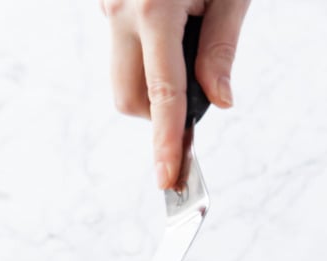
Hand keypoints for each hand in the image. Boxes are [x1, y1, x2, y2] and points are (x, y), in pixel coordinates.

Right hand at [100, 0, 249, 188]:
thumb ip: (220, 47)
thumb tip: (220, 101)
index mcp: (154, 8)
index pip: (163, 94)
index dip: (166, 142)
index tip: (167, 178)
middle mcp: (121, 11)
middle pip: (129, 98)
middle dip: (158, 112)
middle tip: (193, 86)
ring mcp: (107, 7)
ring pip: (123, 79)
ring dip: (151, 84)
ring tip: (183, 42)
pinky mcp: (105, 3)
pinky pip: (123, 49)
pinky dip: (146, 55)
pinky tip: (170, 21)